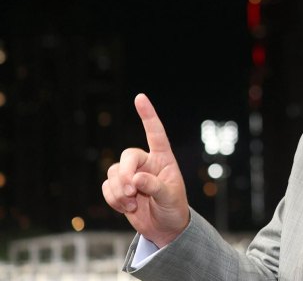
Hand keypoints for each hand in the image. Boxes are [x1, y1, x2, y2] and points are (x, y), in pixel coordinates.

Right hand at [102, 93, 189, 246]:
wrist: (164, 228)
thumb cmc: (173, 209)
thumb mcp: (170, 198)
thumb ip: (155, 187)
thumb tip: (136, 178)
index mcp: (164, 159)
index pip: (155, 133)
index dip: (148, 115)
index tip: (140, 97)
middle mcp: (146, 163)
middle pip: (127, 155)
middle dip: (125, 174)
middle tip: (131, 191)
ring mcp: (131, 175)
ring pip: (113, 173)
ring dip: (119, 191)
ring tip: (133, 204)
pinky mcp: (119, 188)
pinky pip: (107, 187)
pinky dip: (113, 199)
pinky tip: (127, 208)